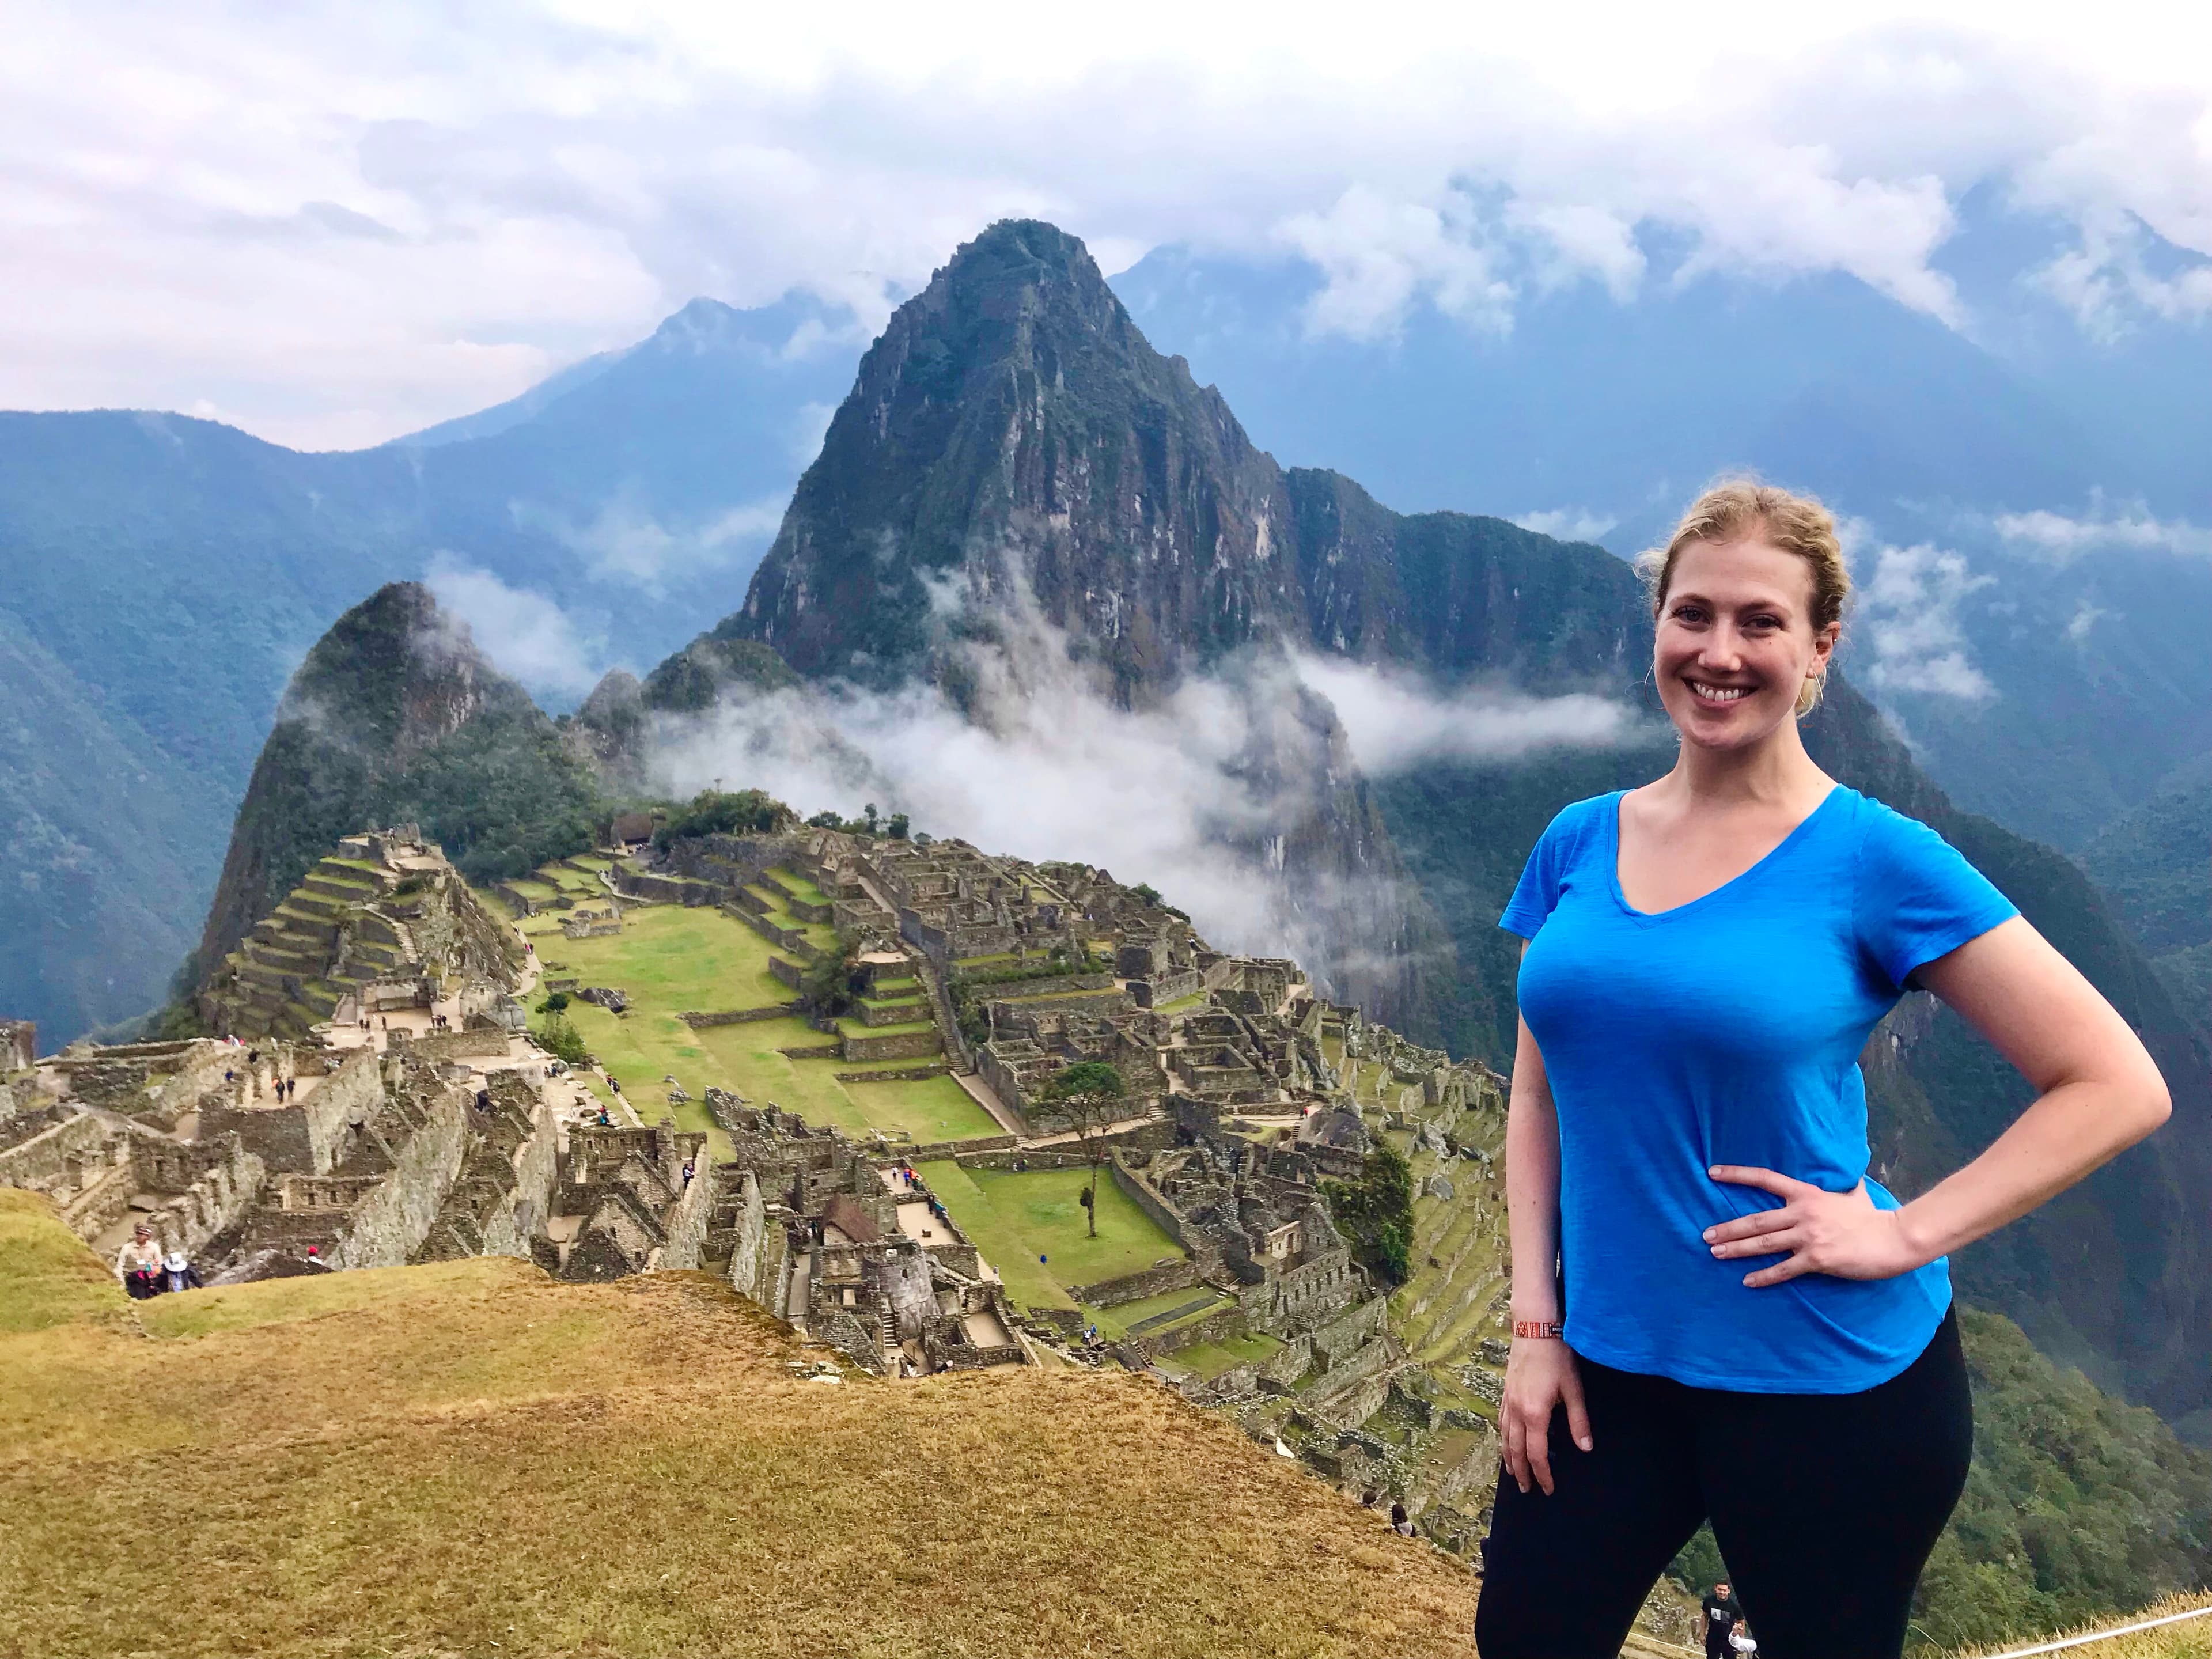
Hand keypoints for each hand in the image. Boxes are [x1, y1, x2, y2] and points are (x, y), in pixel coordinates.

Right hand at [1500, 1333, 1591, 1495]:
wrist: (1534, 1329)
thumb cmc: (1557, 1357)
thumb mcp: (1573, 1389)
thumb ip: (1579, 1421)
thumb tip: (1585, 1448)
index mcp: (1535, 1414)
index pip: (1536, 1454)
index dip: (1543, 1474)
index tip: (1548, 1489)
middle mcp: (1517, 1412)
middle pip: (1516, 1451)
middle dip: (1523, 1473)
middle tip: (1527, 1490)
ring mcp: (1508, 1402)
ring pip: (1505, 1438)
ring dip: (1509, 1459)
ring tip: (1514, 1474)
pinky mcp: (1505, 1393)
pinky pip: (1501, 1423)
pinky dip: (1503, 1439)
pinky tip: (1506, 1442)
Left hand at [1704, 1167, 1922, 1286]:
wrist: (1892, 1238)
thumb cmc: (1871, 1217)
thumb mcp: (1850, 1193)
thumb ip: (1835, 1185)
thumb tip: (1839, 1172)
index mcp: (1807, 1193)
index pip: (1765, 1178)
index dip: (1737, 1174)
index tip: (1712, 1173)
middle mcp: (1803, 1212)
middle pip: (1756, 1220)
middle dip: (1728, 1227)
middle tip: (1705, 1234)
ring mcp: (1809, 1236)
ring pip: (1764, 1243)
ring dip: (1736, 1249)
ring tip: (1715, 1253)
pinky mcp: (1817, 1259)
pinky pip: (1784, 1269)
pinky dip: (1764, 1276)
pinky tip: (1747, 1281)